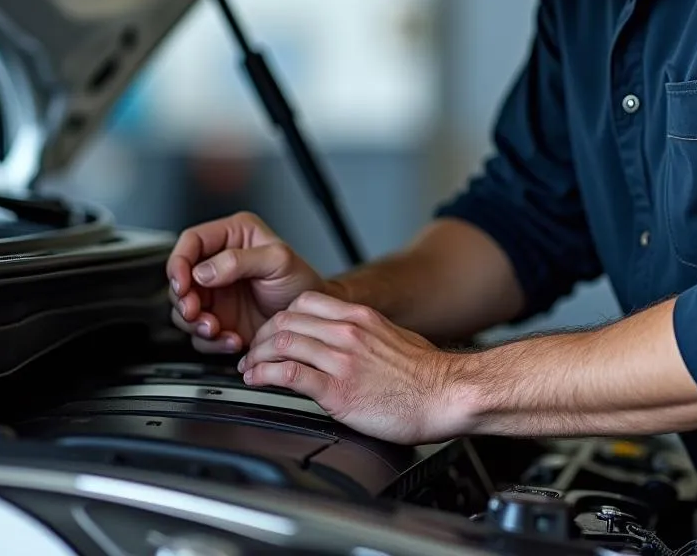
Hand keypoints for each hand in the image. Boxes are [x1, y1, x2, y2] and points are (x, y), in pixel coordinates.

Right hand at [166, 212, 327, 354]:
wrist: (310, 318)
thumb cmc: (301, 281)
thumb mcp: (278, 261)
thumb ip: (240, 260)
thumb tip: (203, 271)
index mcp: (233, 236)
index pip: (192, 241)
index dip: (180, 261)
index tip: (183, 282)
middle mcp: (219, 263)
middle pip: (181, 277)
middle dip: (184, 298)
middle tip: (195, 311)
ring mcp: (216, 293)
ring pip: (183, 307)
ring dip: (195, 323)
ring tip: (216, 328)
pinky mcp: (218, 319)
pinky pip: (199, 333)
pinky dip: (210, 341)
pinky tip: (231, 339)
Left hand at [239, 291, 466, 443]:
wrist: (446, 394)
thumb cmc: (426, 373)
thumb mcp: (393, 336)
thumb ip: (365, 333)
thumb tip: (348, 340)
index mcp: (359, 317)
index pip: (304, 302)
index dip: (280, 317)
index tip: (273, 332)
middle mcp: (347, 332)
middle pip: (287, 320)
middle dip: (262, 336)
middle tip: (254, 352)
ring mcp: (342, 360)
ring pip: (283, 343)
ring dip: (257, 356)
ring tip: (250, 369)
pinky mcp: (339, 390)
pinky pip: (290, 375)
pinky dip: (266, 376)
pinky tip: (258, 381)